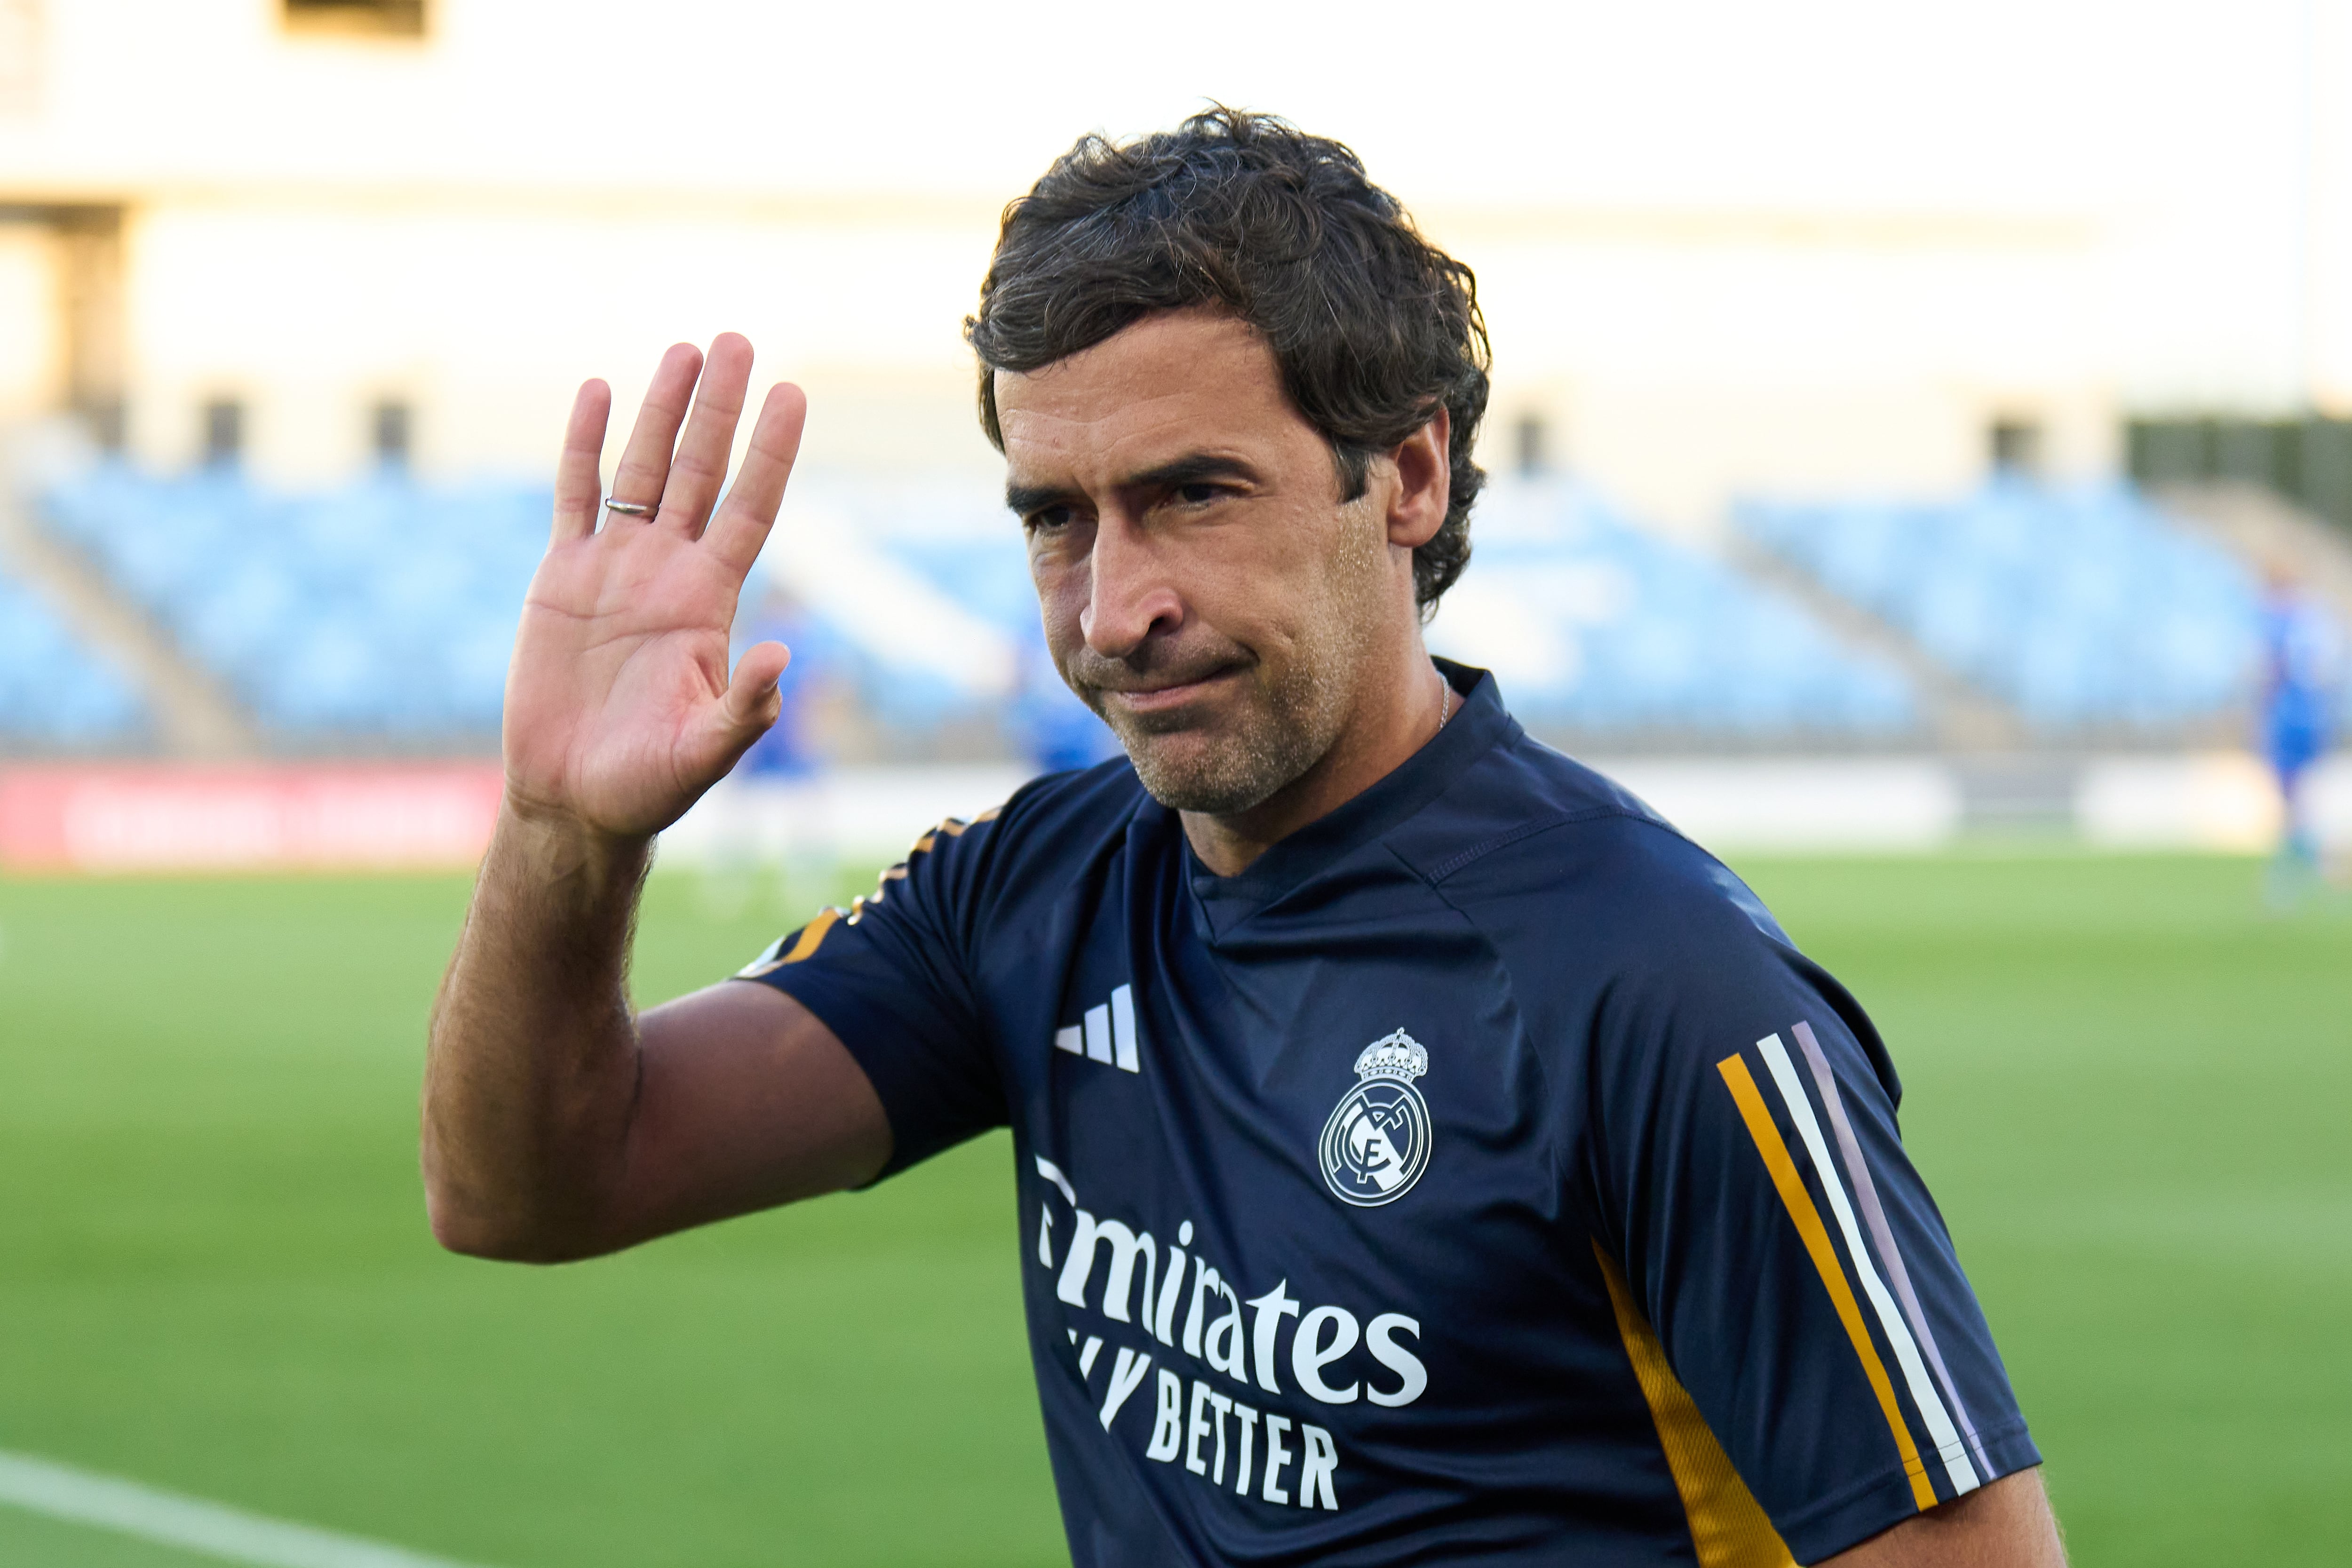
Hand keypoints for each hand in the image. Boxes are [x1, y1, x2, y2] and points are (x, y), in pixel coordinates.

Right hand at [502, 335, 806, 840]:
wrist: (575, 799)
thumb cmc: (648, 785)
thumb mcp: (706, 751)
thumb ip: (747, 706)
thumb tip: (786, 655)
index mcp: (710, 601)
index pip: (751, 508)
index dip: (770, 452)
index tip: (792, 394)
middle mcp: (669, 571)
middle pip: (702, 470)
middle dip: (719, 407)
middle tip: (738, 341)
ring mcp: (615, 567)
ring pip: (643, 469)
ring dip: (662, 410)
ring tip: (684, 349)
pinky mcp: (560, 576)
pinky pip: (574, 495)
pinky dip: (584, 444)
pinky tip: (598, 392)